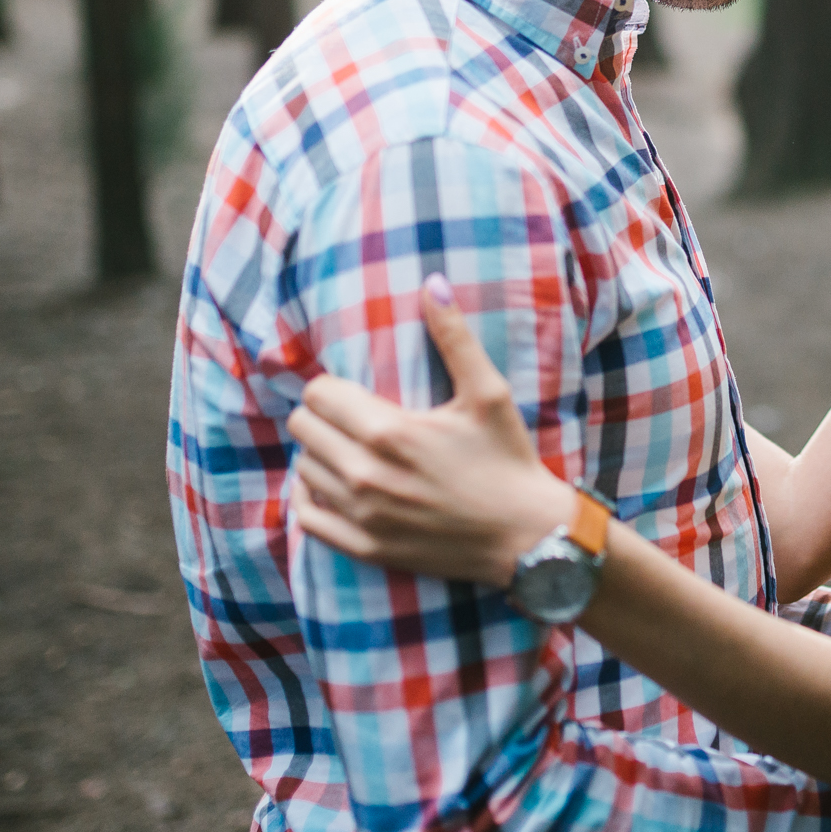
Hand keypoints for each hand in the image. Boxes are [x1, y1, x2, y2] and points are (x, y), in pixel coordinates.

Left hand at [288, 274, 569, 583]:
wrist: (527, 536)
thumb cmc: (508, 460)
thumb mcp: (489, 394)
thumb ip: (455, 338)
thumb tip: (433, 284)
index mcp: (390, 432)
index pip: (318, 395)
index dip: (332, 386)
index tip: (353, 391)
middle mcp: (365, 475)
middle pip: (303, 429)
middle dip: (322, 416)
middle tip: (350, 417)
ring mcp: (362, 516)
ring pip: (303, 470)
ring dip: (319, 454)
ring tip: (348, 448)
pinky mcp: (365, 547)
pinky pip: (307, 519)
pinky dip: (311, 498)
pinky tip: (330, 486)